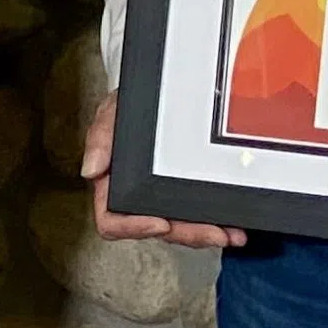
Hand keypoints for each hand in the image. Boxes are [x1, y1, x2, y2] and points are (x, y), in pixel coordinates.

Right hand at [85, 94, 243, 248]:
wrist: (160, 92)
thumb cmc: (130, 107)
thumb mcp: (112, 113)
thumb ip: (100, 138)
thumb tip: (91, 170)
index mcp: (112, 186)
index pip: (113, 220)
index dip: (135, 228)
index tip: (161, 223)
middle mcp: (137, 198)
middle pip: (157, 230)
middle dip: (187, 235)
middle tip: (213, 233)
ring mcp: (163, 198)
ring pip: (182, 228)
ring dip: (207, 234)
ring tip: (232, 233)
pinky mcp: (186, 193)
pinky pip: (199, 215)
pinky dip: (218, 221)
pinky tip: (235, 225)